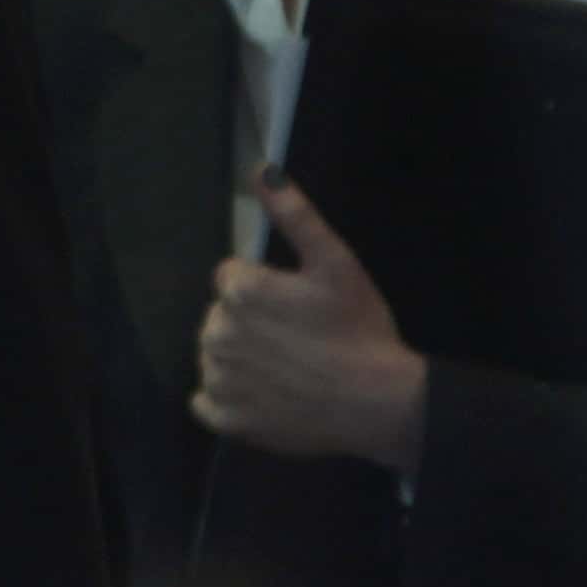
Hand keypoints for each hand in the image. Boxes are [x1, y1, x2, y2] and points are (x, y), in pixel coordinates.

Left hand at [192, 173, 427, 472]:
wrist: (379, 403)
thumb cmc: (359, 329)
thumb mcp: (335, 263)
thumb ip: (295, 214)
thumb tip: (261, 170)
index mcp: (239, 291)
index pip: (231, 279)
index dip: (265, 289)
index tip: (298, 307)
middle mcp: (216, 332)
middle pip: (221, 317)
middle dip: (251, 322)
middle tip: (298, 338)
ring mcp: (218, 378)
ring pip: (215, 356)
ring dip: (241, 358)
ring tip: (288, 367)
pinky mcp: (224, 417)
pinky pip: (208, 400)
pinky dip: (229, 398)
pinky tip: (265, 395)